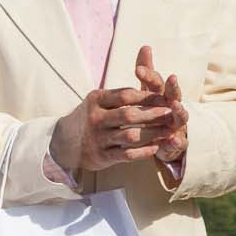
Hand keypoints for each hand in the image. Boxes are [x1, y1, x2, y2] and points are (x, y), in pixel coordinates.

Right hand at [50, 79, 176, 174]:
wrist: (64, 142)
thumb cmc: (89, 117)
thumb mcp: (97, 100)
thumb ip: (120, 93)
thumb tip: (147, 79)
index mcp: (96, 100)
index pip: (125, 95)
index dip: (148, 97)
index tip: (165, 98)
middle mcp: (95, 118)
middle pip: (129, 115)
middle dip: (154, 115)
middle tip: (171, 114)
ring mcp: (97, 138)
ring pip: (130, 136)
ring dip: (152, 134)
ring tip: (168, 132)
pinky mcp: (101, 156)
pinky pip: (126, 154)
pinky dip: (143, 152)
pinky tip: (155, 147)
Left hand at [131, 45, 189, 167]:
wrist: (166, 138)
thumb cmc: (155, 110)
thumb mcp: (149, 92)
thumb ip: (147, 72)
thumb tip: (145, 46)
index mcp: (163, 94)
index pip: (157, 81)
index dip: (149, 74)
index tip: (138, 69)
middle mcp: (173, 107)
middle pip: (174, 95)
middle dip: (173, 87)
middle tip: (171, 78)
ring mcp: (177, 124)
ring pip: (181, 116)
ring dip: (180, 111)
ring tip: (176, 105)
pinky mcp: (177, 142)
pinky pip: (179, 142)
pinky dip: (177, 141)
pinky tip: (173, 140)